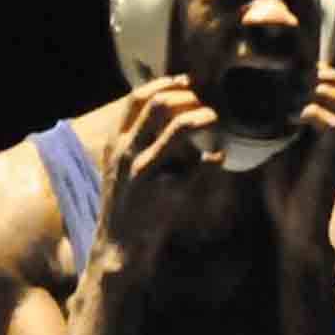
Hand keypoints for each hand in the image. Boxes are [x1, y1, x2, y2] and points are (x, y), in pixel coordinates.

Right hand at [97, 75, 221, 278]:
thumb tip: (172, 115)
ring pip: (178, 126)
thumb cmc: (126, 209)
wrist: (117, 250)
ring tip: (214, 121)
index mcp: (115, 144)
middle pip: (158, 103)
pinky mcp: (163, 192)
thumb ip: (139, 143)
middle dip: (187, 97)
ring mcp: (143, 171)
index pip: (137, 98)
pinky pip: (199, 165)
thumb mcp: (122, 170)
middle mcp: (125, 152)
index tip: (188, 84)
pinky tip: (219, 159)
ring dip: (203, 117)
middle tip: (204, 106)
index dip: (166, 84)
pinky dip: (214, 158)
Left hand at [259, 64, 334, 264]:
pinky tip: (294, 119)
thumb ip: (275, 125)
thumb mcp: (277, 150)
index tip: (293, 69)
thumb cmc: (286, 193)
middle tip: (297, 81)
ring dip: (323, 94)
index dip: (321, 73)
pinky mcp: (334, 157)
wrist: (295, 226)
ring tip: (297, 99)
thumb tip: (251, 103)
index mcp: (331, 129)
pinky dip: (314, 114)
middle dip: (324, 78)